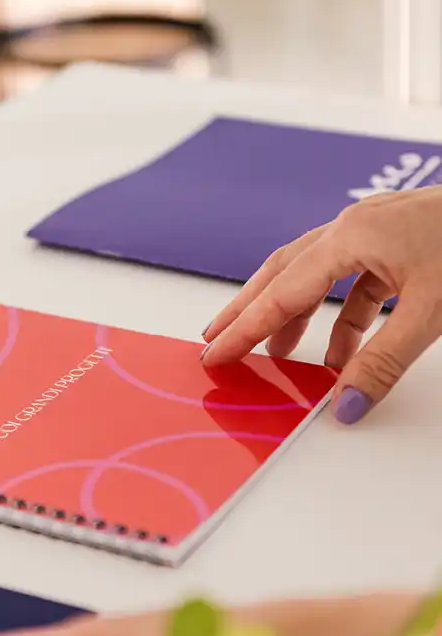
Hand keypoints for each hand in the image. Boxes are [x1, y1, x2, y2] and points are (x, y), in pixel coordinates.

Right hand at [202, 186, 441, 423]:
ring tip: (276, 354)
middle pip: (283, 274)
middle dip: (249, 311)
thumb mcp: (432, 312)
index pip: (282, 292)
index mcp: (352, 237)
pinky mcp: (397, 242)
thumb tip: (344, 407)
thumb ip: (383, 364)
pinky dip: (339, 318)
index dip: (245, 327)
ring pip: (315, 276)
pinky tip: (339, 350)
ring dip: (294, 316)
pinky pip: (353, 283)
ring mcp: (375, 231)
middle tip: (217, 340)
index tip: (215, 351)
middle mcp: (354, 228)